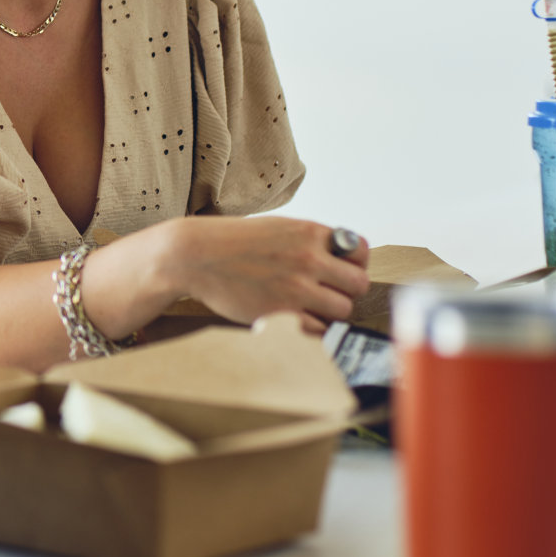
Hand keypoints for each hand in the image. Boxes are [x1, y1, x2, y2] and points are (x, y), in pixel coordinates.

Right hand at [157, 216, 370, 334]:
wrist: (194, 255)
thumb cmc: (232, 242)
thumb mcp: (277, 227)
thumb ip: (310, 241)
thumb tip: (340, 259)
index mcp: (309, 232)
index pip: (360, 252)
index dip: (355, 265)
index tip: (342, 272)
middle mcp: (309, 258)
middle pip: (358, 285)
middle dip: (345, 291)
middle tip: (325, 293)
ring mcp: (297, 287)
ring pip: (343, 310)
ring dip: (329, 312)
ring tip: (307, 307)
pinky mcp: (283, 312)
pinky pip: (319, 329)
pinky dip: (311, 328)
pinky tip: (294, 318)